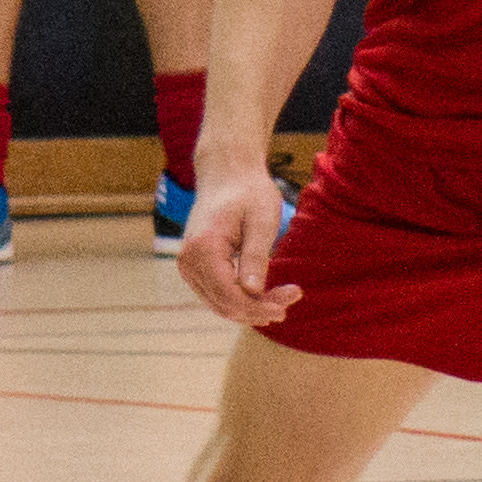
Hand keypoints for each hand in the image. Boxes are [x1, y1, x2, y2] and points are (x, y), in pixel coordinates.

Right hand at [174, 163, 295, 327]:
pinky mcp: (195, 267)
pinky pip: (217, 293)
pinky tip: (266, 293)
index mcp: (203, 248)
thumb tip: (252, 292)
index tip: (289, 303)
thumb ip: (255, 256)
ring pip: (220, 303)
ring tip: (285, 296)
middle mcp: (188, 261)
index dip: (258, 306)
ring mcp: (188, 265)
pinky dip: (241, 298)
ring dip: (252, 306)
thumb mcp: (262, 221)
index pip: (229, 295)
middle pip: (225, 303)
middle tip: (294, 297)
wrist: (227, 174)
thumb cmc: (249, 192)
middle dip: (259, 308)